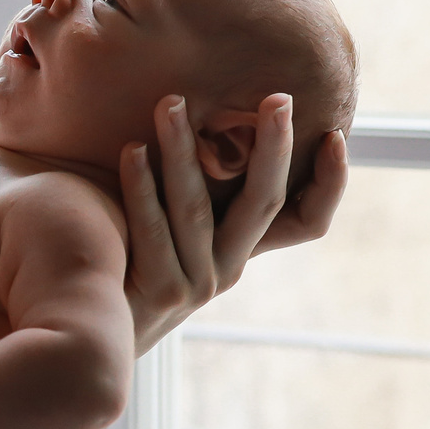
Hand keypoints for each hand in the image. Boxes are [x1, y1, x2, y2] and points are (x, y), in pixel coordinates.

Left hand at [117, 93, 348, 353]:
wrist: (93, 329)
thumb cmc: (131, 262)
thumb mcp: (181, 231)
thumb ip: (204, 189)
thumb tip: (220, 121)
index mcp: (241, 249)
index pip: (308, 221)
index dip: (331, 184)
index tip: (337, 136)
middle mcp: (228, 268)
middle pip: (265, 203)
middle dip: (275, 147)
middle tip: (279, 99)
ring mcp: (195, 283)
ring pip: (196, 209)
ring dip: (183, 150)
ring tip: (171, 102)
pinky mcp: (157, 290)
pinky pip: (151, 230)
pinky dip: (141, 187)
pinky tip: (132, 150)